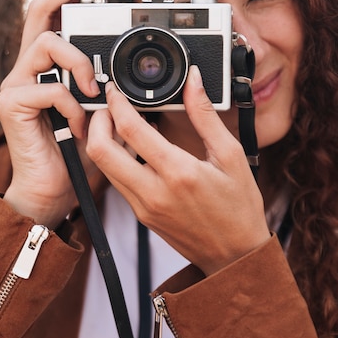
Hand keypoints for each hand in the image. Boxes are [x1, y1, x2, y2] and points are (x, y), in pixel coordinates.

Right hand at [0, 0, 106, 227]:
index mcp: (48, 68)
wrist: (56, 191)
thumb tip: (137, 79)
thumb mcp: (105, 117)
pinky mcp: (12, 104)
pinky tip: (81, 127)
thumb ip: (113, 95)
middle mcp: (28, 70)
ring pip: (47, 44)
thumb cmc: (79, 154)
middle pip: (38, 13)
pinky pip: (50, 88)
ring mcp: (17, 85)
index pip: (51, 17)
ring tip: (95, 94)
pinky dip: (73, 107)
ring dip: (80, 65)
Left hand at [86, 65, 269, 274]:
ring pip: (104, 168)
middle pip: (100, 151)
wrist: (234, 255)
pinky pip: (118, 182)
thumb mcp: (231, 155)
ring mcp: (144, 207)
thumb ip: (205, 116)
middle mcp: (154, 192)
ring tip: (122, 124)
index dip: (116, 103)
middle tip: (110, 107)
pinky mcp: (141, 216)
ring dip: (105, 141)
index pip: (131, 129)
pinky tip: (136, 149)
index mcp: (178, 173)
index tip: (115, 90)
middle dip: (98, 122)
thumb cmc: (239, 207)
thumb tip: (193, 81)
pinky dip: (117, 160)